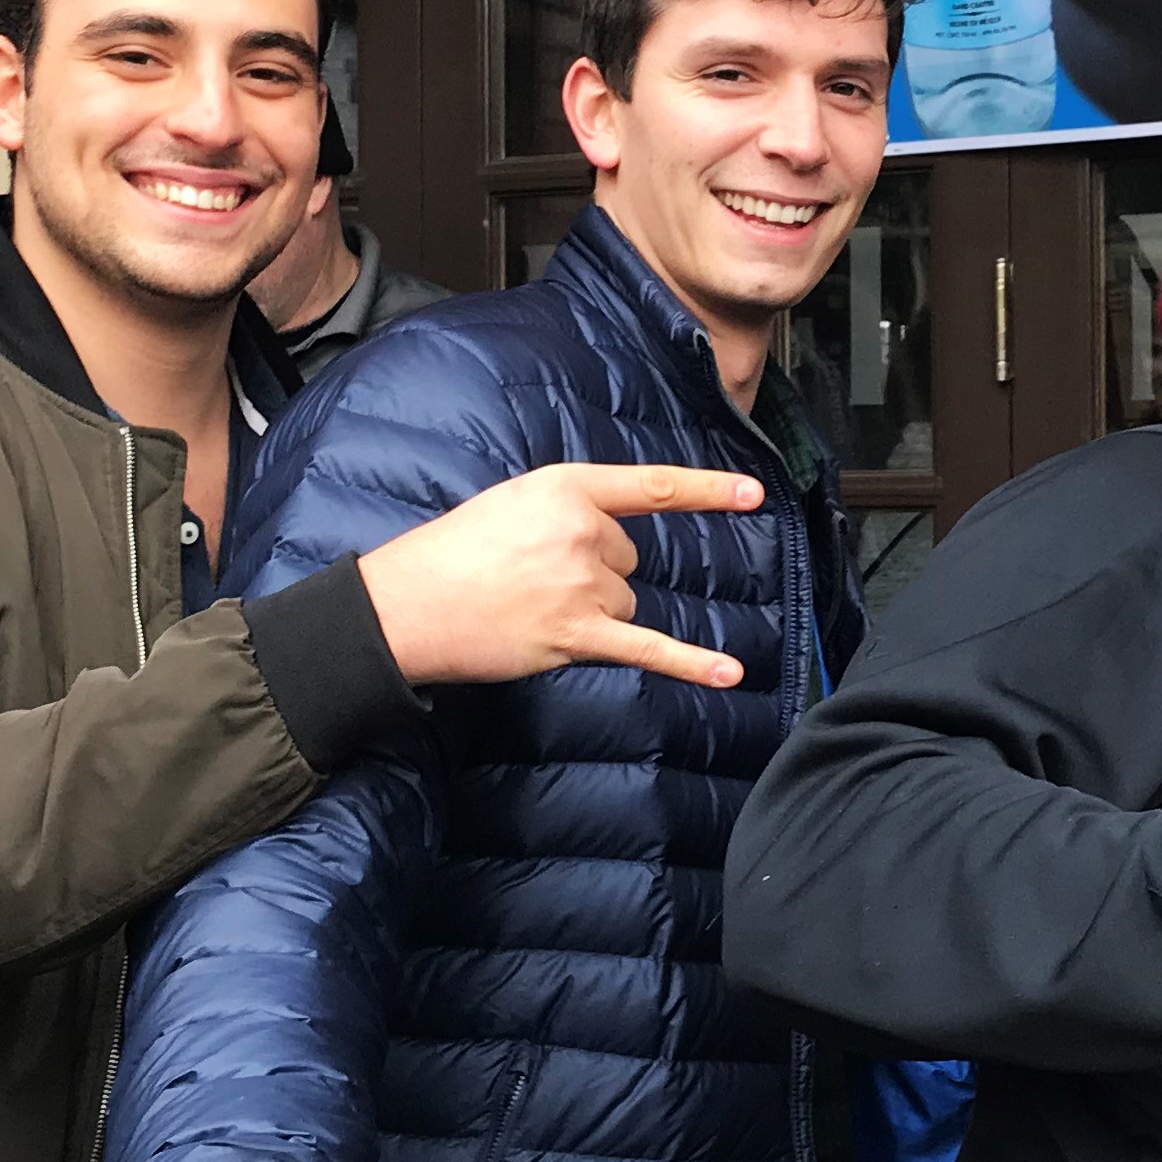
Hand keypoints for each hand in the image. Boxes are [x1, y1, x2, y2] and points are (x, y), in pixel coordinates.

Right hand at [358, 462, 766, 692]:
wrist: (406, 605)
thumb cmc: (450, 553)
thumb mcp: (511, 502)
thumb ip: (565, 510)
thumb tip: (601, 539)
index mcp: (566, 488)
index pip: (651, 487)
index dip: (707, 490)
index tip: (755, 494)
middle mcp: (582, 532)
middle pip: (628, 559)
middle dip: (592, 572)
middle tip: (530, 579)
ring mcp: (583, 584)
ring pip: (624, 602)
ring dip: (591, 612)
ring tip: (528, 608)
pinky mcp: (577, 634)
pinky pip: (647, 648)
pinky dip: (692, 664)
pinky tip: (731, 673)